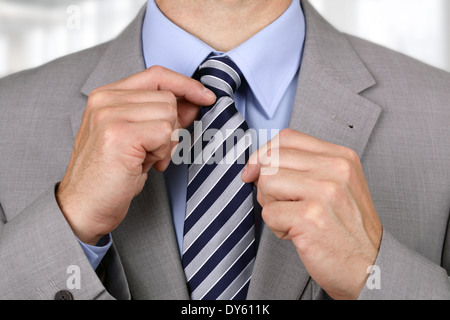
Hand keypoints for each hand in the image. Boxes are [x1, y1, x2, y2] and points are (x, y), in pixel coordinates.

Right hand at [57, 66, 215, 244]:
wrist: (83, 209)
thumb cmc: (110, 178)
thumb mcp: (139, 139)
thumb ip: (162, 117)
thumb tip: (194, 103)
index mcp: (107, 97)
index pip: (156, 75)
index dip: (185, 84)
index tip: (205, 96)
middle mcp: (104, 100)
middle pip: (167, 98)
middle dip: (172, 128)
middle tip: (155, 153)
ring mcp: (109, 115)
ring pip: (168, 114)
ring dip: (166, 143)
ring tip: (145, 160)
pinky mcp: (119, 134)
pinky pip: (165, 133)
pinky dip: (162, 152)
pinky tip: (145, 165)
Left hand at [242, 129, 382, 299]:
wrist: (370, 267)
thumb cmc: (347, 229)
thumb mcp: (337, 186)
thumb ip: (304, 168)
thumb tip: (257, 164)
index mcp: (341, 157)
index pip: (288, 138)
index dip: (264, 153)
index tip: (254, 171)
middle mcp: (335, 169)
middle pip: (272, 159)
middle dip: (266, 184)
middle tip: (283, 204)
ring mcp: (325, 191)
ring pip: (267, 182)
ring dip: (271, 205)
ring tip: (293, 219)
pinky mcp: (311, 217)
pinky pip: (269, 213)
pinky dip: (277, 228)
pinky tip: (299, 234)